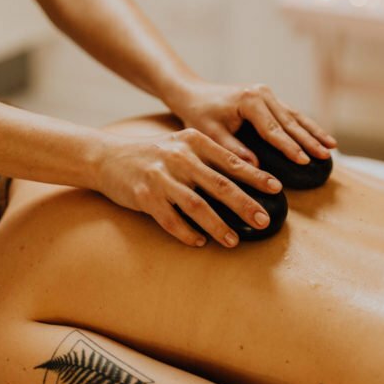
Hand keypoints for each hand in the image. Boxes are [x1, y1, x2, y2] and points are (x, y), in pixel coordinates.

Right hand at [95, 128, 282, 247]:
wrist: (107, 157)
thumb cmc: (153, 154)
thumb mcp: (182, 146)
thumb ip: (209, 157)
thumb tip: (247, 175)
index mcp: (192, 141)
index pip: (230, 160)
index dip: (255, 175)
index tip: (276, 189)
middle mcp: (178, 157)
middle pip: (219, 184)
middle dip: (245, 204)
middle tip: (264, 220)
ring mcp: (160, 176)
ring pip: (196, 205)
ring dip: (218, 225)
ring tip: (234, 241)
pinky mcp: (144, 196)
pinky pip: (170, 220)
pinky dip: (187, 233)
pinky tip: (200, 243)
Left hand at [168, 81, 335, 166]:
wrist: (194, 94)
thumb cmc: (199, 115)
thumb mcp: (211, 134)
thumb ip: (233, 150)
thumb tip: (256, 168)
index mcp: (249, 100)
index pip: (273, 129)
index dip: (289, 147)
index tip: (304, 161)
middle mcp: (262, 93)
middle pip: (289, 122)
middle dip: (309, 140)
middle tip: (325, 156)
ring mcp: (268, 94)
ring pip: (295, 116)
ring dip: (314, 132)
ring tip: (332, 147)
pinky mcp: (269, 98)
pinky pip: (291, 114)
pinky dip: (306, 126)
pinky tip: (321, 136)